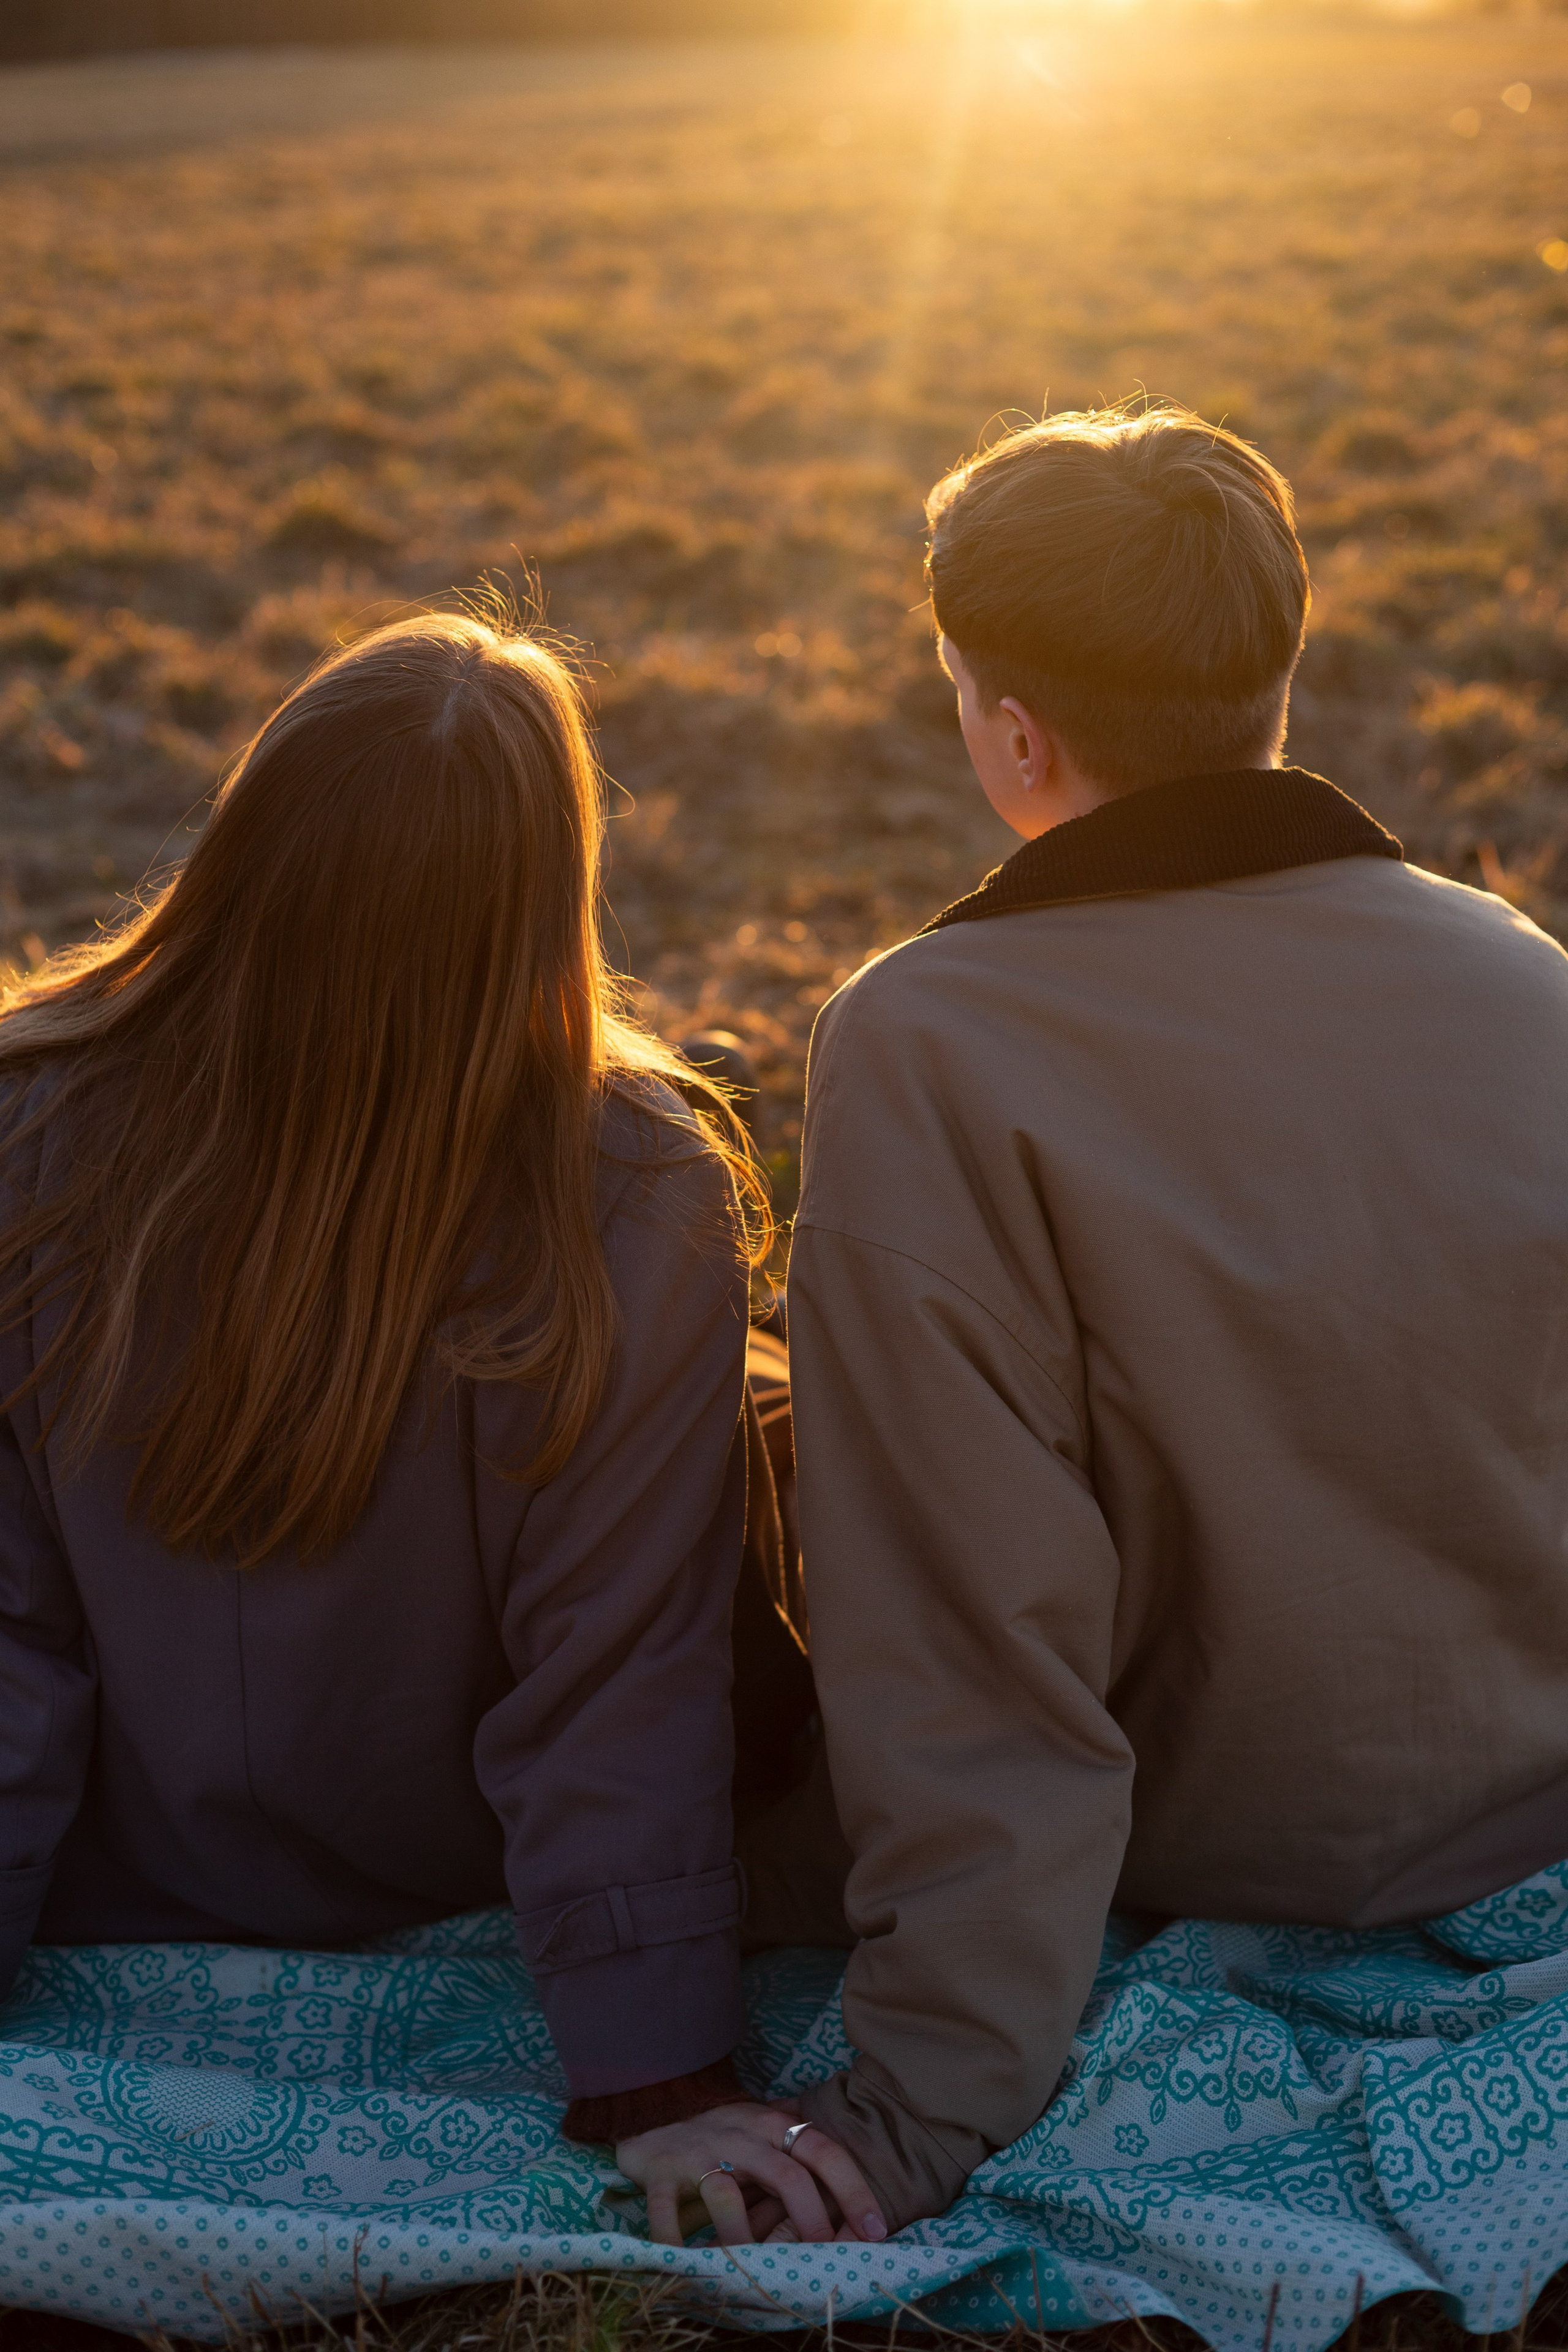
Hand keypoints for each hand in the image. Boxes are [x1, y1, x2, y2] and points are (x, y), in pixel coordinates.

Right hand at [616, 2098, 886, 2246]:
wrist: (653, 2121)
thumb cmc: (722, 2141)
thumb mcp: (764, 2138)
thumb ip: (798, 2158)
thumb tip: (857, 2206)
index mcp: (771, 2125)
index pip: (823, 2151)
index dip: (853, 2189)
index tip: (877, 2229)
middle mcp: (739, 2135)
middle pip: (786, 2175)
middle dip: (812, 2220)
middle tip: (824, 2256)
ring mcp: (698, 2154)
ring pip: (727, 2195)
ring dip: (743, 2239)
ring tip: (756, 2272)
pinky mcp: (660, 2174)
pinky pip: (666, 2213)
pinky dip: (676, 2244)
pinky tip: (690, 2267)